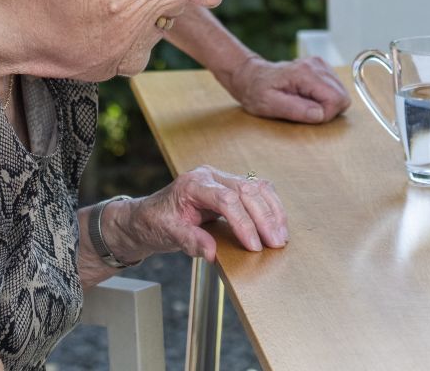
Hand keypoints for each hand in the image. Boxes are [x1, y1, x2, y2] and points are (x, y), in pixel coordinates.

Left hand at [118, 166, 288, 262]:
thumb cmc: (156, 222)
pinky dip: (270, 207)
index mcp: (192, 184)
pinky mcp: (230, 186)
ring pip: (257, 187)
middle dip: (264, 218)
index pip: (226, 199)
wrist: (148, 216)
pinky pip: (257, 190)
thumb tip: (212, 253)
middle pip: (246, 190)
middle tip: (275, 243)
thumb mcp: (168, 234)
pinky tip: (277, 225)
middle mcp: (209, 175)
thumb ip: (190, 241)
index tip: (254, 246)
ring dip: (273, 211)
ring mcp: (221, 178)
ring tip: (281, 236)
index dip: (243, 222)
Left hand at [223, 54, 349, 123]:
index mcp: (305, 74)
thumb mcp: (269, 105)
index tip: (307, 115)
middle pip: (342, 96)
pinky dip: (324, 96)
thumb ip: (295, 109)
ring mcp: (320, 64)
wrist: (251, 77)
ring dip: (326, 103)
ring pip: (341, 92)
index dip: (325, 114)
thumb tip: (320, 114)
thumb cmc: (257, 92)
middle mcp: (316, 65)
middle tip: (305, 110)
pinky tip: (307, 96)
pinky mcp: (321, 67)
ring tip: (304, 102)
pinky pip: (335, 88)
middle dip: (327, 110)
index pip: (336, 99)